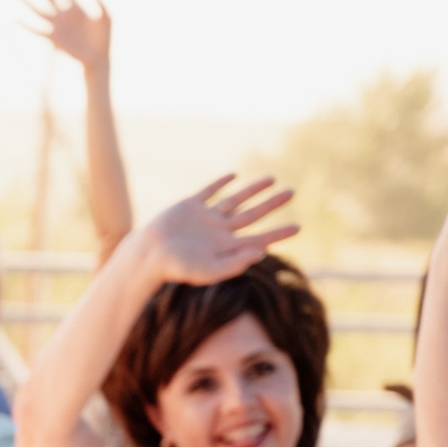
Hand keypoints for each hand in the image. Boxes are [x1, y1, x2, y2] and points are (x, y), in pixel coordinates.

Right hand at [21, 0, 109, 73]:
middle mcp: (62, 13)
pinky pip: (36, 29)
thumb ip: (102, 4)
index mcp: (75, 6)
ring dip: (26, 0)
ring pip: (37, 9)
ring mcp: (56, 25)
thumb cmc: (104, 36)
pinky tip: (14, 19)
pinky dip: (25, 24)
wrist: (98, 57)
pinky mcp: (53, 38)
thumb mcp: (107, 18)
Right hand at [132, 175, 298, 288]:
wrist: (148, 255)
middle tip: (293, 192)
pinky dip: (222, 183)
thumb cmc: (177, 268)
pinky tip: (234, 175)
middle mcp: (219, 232)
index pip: (259, 239)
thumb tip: (262, 253)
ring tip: (272, 179)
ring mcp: (205, 218)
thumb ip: (236, 263)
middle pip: (252, 215)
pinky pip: (209, 192)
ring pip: (235, 200)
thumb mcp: (209, 271)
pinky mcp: (189, 206)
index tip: (299, 227)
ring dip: (253, 190)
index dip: (279, 233)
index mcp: (226, 248)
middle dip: (273, 204)